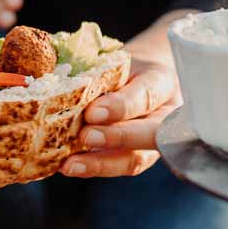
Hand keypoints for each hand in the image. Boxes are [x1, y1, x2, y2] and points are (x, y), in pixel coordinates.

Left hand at [62, 57, 178, 178]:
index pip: (146, 95)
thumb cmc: (123, 66)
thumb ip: (99, 71)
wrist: (138, 77)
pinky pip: (118, 166)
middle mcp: (164, 115)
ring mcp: (152, 141)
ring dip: (101, 163)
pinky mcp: (137, 157)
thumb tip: (63, 83)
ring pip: (134, 159)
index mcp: (162, 82)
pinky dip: (93, 168)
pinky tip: (69, 167)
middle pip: (150, 134)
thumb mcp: (115, 59)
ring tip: (71, 165)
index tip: (93, 112)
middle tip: (86, 137)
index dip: (121, 106)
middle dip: (117, 137)